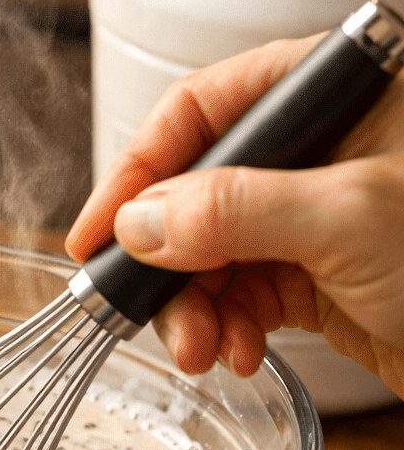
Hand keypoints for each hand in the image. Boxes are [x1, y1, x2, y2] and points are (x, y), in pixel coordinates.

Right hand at [66, 37, 403, 399]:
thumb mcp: (351, 219)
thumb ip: (236, 210)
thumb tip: (140, 219)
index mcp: (338, 94)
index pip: (206, 107)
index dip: (141, 168)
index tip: (98, 231)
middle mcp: (322, 146)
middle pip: (198, 189)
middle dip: (170, 261)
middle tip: (151, 314)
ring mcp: (318, 213)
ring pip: (214, 251)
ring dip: (197, 308)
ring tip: (208, 353)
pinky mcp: (322, 274)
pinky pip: (245, 295)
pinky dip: (231, 329)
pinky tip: (243, 356)